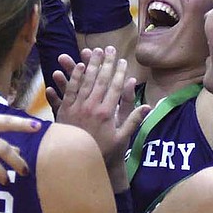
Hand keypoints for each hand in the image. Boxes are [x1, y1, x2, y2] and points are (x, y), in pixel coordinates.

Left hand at [53, 46, 149, 166]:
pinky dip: (73, 77)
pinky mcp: (65, 111)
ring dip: (89, 65)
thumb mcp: (122, 138)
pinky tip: (77, 67)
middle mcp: (92, 107)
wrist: (78, 164)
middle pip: (99, 79)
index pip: (114, 87)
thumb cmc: (103, 152)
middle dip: (105, 62)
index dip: (119, 72)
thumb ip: (133, 120)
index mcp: (107, 113)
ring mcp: (77, 108)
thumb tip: (147, 105)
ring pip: (84, 81)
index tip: (122, 60)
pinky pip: (69, 90)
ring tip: (93, 51)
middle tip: (108, 48)